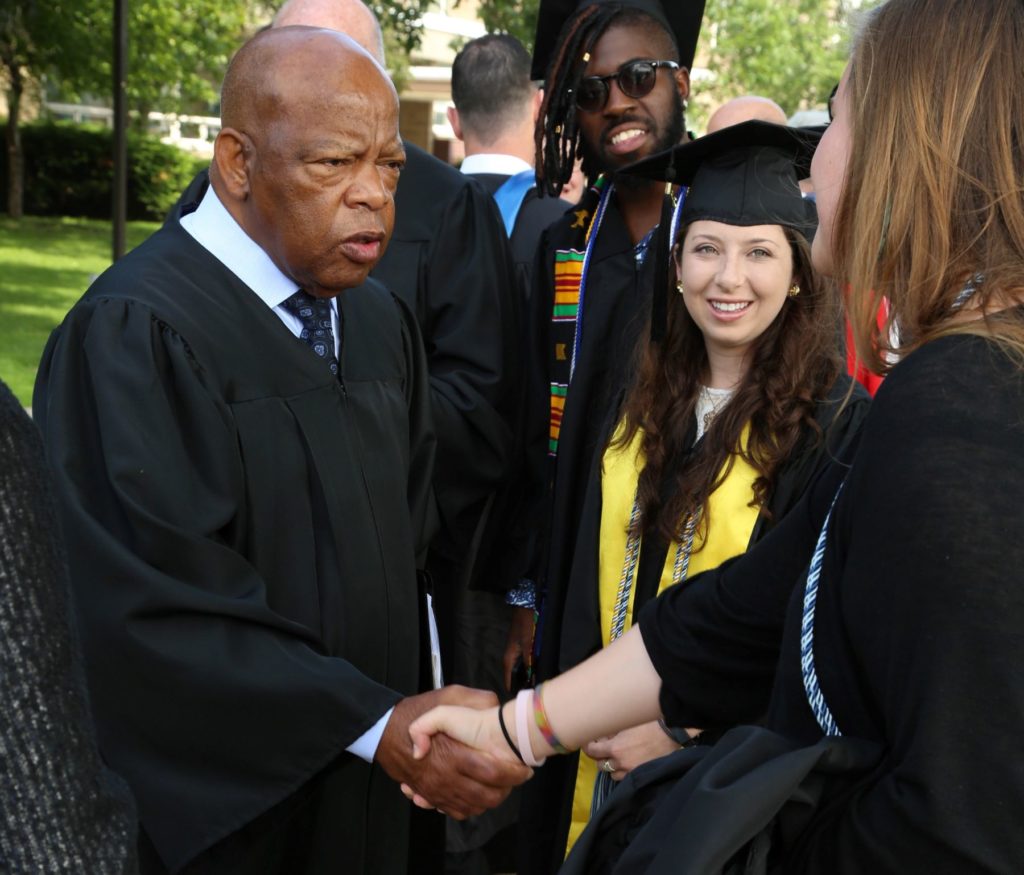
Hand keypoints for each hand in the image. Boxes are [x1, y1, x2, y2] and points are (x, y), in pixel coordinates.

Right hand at [376, 686, 530, 818]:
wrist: (384, 732)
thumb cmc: (415, 712)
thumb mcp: (446, 696)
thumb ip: (473, 700)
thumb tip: (495, 707)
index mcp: (454, 754)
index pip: (492, 773)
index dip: (513, 773)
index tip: (524, 767)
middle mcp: (446, 777)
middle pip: (487, 796)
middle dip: (507, 789)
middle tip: (517, 778)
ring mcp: (438, 790)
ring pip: (474, 807)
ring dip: (491, 800)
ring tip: (503, 786)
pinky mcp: (431, 795)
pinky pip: (456, 811)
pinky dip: (470, 808)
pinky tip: (479, 795)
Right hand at [503, 607, 534, 691]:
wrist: (526, 606)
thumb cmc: (526, 623)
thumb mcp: (529, 643)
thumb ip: (530, 662)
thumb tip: (532, 680)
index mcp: (508, 660)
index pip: (509, 683)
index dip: (517, 692)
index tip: (526, 702)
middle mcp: (510, 659)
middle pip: (516, 679)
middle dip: (525, 686)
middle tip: (537, 694)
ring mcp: (516, 654)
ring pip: (521, 672)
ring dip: (529, 677)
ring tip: (540, 686)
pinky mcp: (522, 650)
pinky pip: (525, 665)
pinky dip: (531, 669)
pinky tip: (540, 672)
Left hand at [583, 720, 682, 780]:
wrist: (670, 734)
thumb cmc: (648, 725)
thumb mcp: (626, 725)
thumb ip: (612, 733)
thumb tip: (603, 736)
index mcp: (615, 748)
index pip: (592, 752)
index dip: (588, 747)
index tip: (588, 743)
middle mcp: (620, 762)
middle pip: (601, 765)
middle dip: (600, 757)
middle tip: (603, 749)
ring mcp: (630, 771)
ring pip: (612, 775)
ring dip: (612, 766)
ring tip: (616, 758)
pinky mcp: (640, 775)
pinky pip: (626, 778)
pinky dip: (623, 772)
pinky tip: (627, 764)